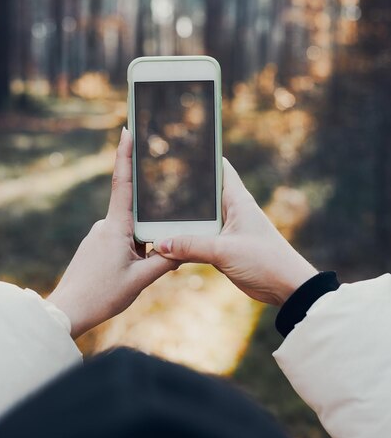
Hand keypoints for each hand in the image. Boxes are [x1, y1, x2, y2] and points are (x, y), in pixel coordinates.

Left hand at [47, 128, 177, 337]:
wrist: (68, 311)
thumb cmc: (102, 295)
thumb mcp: (140, 280)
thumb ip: (164, 261)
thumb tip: (182, 248)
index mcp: (116, 227)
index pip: (123, 183)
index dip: (125, 155)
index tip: (127, 130)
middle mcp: (105, 226)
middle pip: (135, 213)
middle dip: (150, 225)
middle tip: (151, 251)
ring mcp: (98, 236)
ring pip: (130, 232)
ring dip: (141, 247)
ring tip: (136, 274)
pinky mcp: (95, 247)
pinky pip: (121, 242)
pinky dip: (132, 252)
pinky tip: (129, 274)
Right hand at [154, 159, 316, 305]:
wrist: (286, 288)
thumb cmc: (265, 261)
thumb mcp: (223, 251)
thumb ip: (191, 246)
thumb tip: (161, 243)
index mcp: (237, 200)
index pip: (220, 168)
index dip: (203, 158)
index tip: (180, 149)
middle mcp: (231, 211)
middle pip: (202, 196)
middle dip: (181, 193)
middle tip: (153, 187)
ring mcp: (227, 231)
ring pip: (198, 221)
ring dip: (181, 223)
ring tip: (152, 217)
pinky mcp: (224, 249)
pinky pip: (199, 241)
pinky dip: (186, 243)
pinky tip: (167, 246)